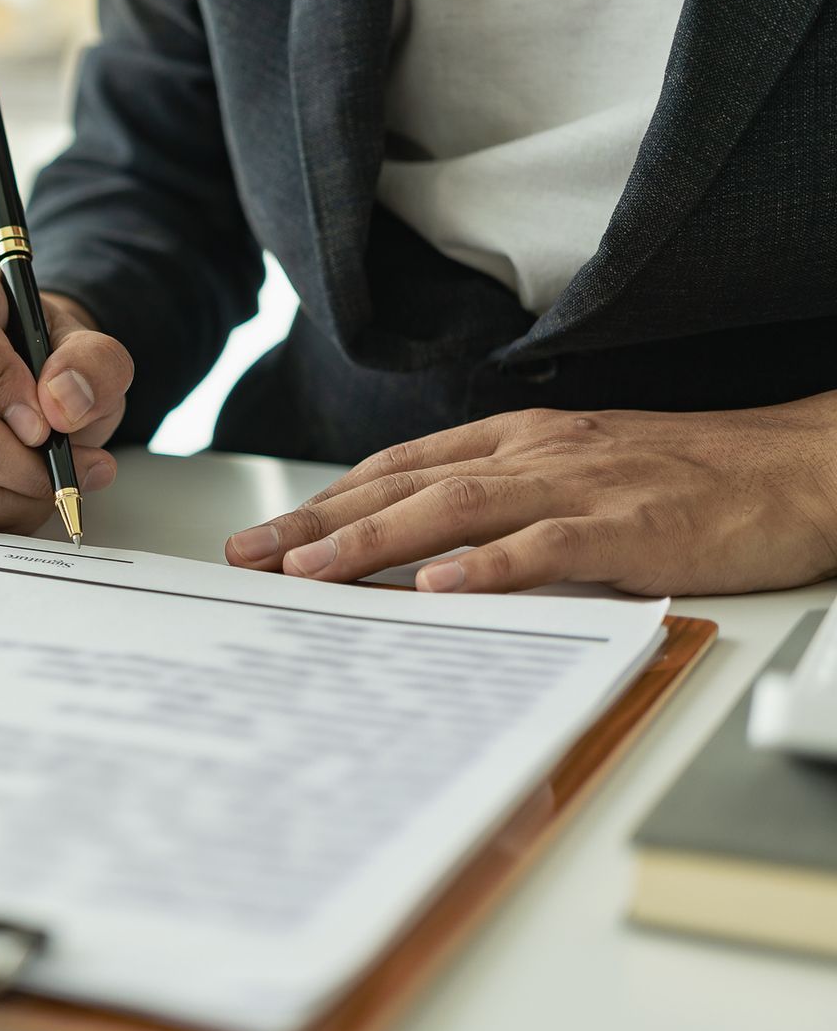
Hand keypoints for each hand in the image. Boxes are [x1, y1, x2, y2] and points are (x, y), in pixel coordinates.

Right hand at [0, 265, 132, 532]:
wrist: (26, 380)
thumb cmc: (49, 359)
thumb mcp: (89, 346)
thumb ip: (94, 365)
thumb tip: (64, 406)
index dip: (2, 387)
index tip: (47, 423)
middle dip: (30, 467)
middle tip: (73, 464)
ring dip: (23, 499)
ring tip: (54, 479)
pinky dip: (2, 516)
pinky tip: (22, 491)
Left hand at [223, 398, 836, 595]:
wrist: (799, 466)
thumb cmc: (686, 474)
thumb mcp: (574, 472)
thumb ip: (500, 499)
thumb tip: (417, 546)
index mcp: (516, 441)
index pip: (396, 469)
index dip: (323, 502)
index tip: (263, 539)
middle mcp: (533, 454)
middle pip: (403, 485)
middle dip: (318, 524)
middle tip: (248, 560)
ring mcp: (580, 486)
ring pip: (456, 509)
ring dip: (374, 542)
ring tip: (311, 573)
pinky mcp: (631, 525)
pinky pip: (550, 546)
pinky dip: (491, 566)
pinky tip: (441, 589)